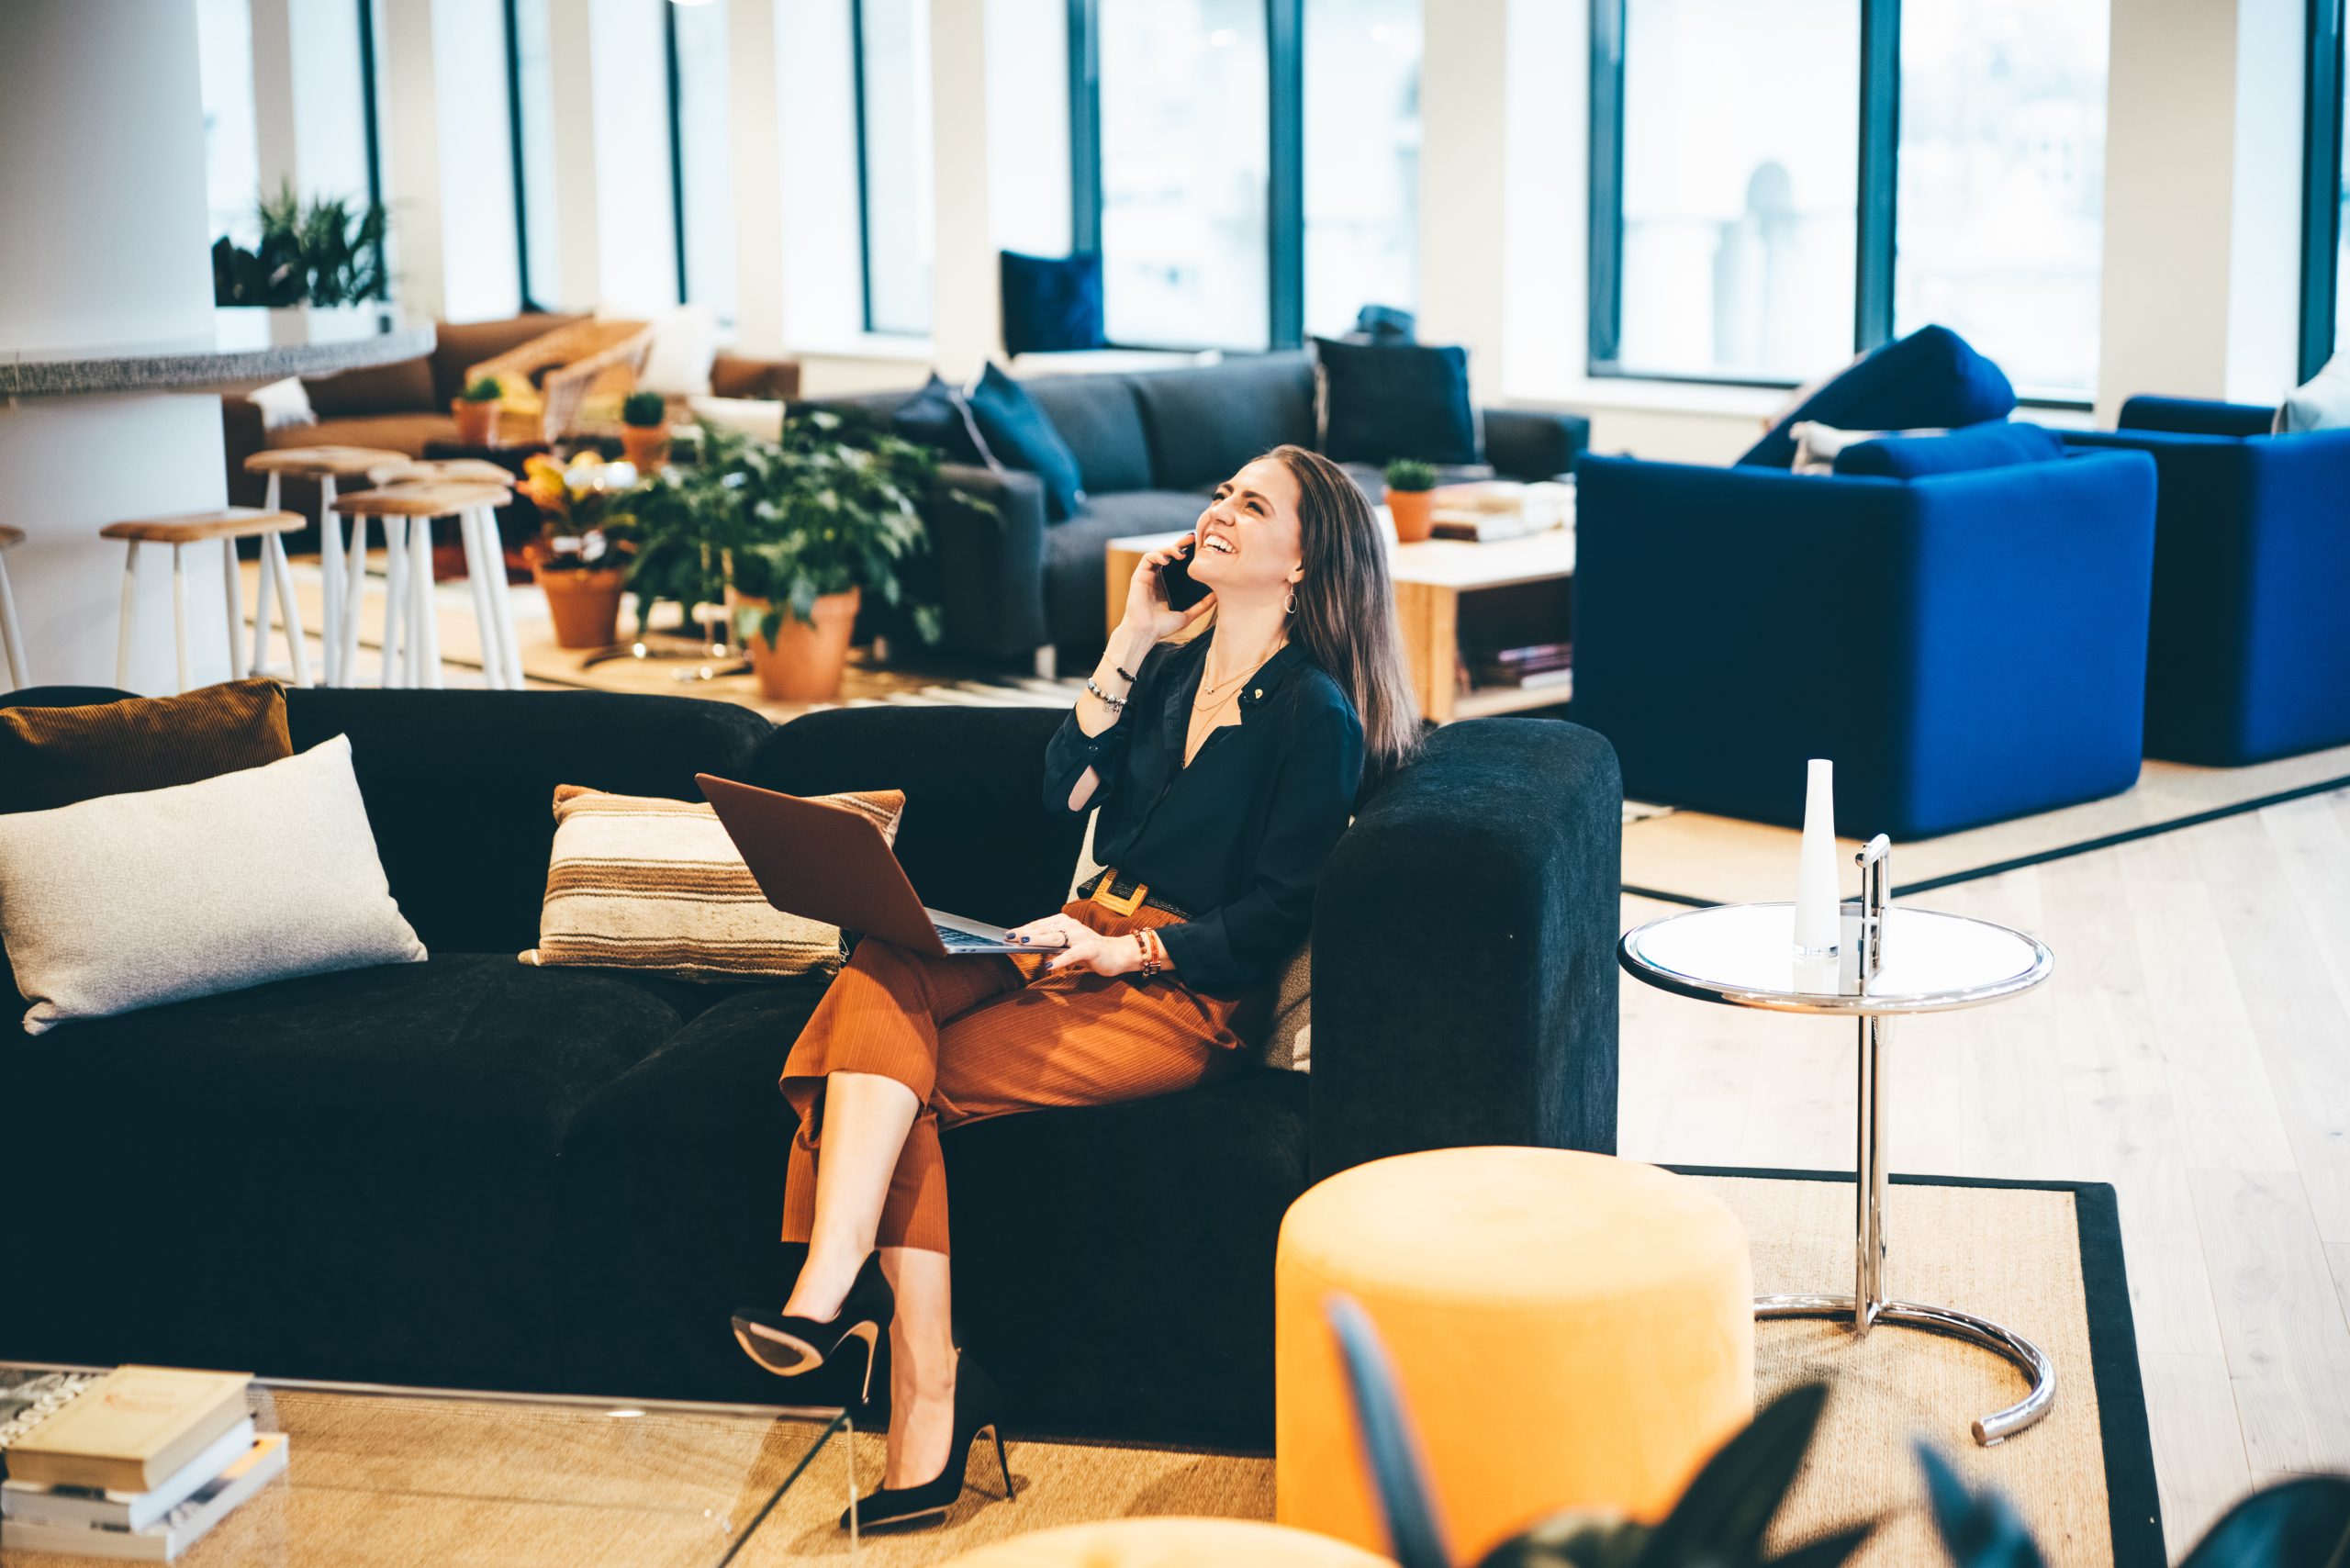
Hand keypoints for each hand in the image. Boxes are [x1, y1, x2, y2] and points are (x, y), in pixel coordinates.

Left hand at [1005, 913, 1138, 975]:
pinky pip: (1072, 954)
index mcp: (1066, 923)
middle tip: (1009, 936)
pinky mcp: (1090, 949)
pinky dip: (1060, 960)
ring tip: (1023, 942)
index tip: (1008, 934)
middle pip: (1045, 929)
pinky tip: (1048, 966)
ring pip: (1056, 938)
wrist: (1118, 954)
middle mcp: (1072, 927)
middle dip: (1026, 933)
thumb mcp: (1068, 945)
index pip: (1040, 925)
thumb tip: (1029, 945)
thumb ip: (1052, 944)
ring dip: (1038, 940)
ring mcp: (1082, 937)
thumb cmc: (1091, 950)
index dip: (1024, 928)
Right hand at [1121, 533, 1216, 643]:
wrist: (1145, 632)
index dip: (1187, 552)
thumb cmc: (1162, 627)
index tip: (1199, 546)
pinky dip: (1157, 555)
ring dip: (1170, 548)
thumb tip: (1217, 597)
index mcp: (1168, 584)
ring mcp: (1148, 576)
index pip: (1178, 564)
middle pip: (1169, 554)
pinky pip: (1147, 559)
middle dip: (1181, 544)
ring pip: (1159, 553)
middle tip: (1193, 538)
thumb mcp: (1187, 615)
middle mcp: (1158, 577)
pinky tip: (1167, 560)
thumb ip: (1201, 607)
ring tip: (1181, 552)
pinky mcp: (1139, 575)